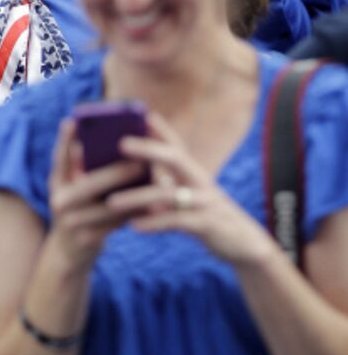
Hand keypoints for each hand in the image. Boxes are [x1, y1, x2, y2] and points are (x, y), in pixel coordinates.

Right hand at [44, 119, 144, 276]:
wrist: (67, 254)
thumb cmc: (76, 210)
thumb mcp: (69, 189)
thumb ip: (77, 167)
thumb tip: (90, 142)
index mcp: (56, 184)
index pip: (60, 158)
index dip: (65, 140)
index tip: (74, 121)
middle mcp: (60, 202)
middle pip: (91, 184)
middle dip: (117, 172)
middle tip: (141, 161)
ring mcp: (73, 223)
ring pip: (109, 206)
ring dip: (134, 194)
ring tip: (155, 182)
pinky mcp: (89, 239)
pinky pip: (117, 224)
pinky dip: (135, 213)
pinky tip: (153, 205)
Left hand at [107, 112, 274, 267]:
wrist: (243, 243)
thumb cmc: (204, 214)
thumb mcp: (188, 194)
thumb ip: (165, 183)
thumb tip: (129, 174)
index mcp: (192, 170)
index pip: (174, 142)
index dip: (159, 127)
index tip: (139, 111)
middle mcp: (200, 179)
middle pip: (174, 157)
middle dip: (148, 148)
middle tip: (121, 143)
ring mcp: (205, 201)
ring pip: (169, 195)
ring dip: (138, 197)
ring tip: (111, 202)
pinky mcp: (208, 225)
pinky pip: (177, 222)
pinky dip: (154, 223)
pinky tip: (134, 226)